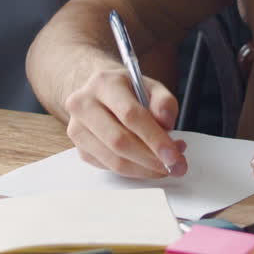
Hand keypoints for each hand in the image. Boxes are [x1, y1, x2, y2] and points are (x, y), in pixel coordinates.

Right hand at [63, 67, 185, 178]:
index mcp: (104, 83)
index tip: (174, 155)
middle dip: (151, 159)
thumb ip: (164, 102)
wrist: (98, 92)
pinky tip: (148, 163)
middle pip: (119, 141)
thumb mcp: (151, 86)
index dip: (154, 138)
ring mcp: (77, 129)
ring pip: (113, 160)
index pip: (130, 115)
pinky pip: (109, 167)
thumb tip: (166, 124)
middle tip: (175, 166)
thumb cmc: (127, 90)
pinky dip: (133, 170)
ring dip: (144, 169)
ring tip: (166, 165)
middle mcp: (83, 105)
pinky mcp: (80, 149)